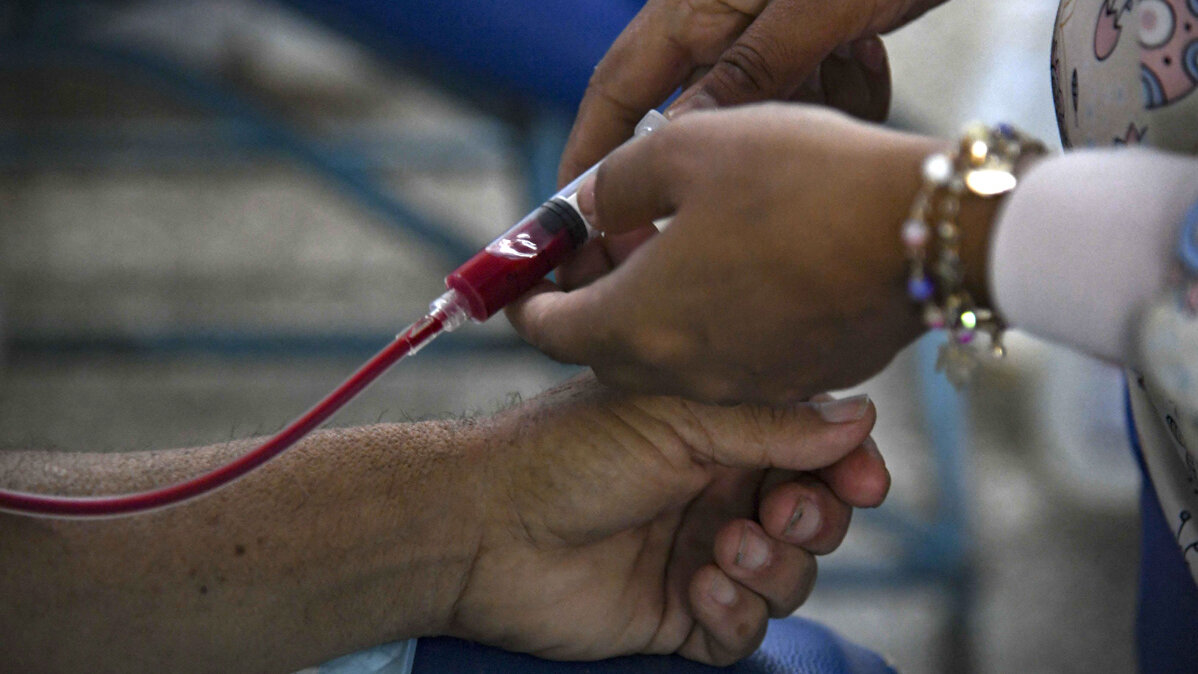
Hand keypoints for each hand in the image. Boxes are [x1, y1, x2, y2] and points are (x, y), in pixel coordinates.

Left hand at [450, 374, 886, 665]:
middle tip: (781, 511)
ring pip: (787, 577)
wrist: (486, 526)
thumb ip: (773, 425)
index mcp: (719, 433)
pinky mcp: (676, 614)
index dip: (848, 468)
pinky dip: (736, 614)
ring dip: (773, 567)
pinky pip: (740, 631)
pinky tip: (702, 589)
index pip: (813, 451)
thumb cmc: (569, 452)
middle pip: (813, 517)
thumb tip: (862, 415)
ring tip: (722, 550)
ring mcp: (699, 554)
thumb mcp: (677, 418)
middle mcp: (716, 493)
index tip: (866, 482)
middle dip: (814, 519)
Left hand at [509, 105, 1000, 403]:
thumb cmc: (800, 180)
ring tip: (679, 250)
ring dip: (658, 313)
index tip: (526, 277)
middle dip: (594, 304)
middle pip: (607, 349)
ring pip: (673, 357)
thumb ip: (615, 184)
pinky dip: (717, 325)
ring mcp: (745, 385)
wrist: (928, 232)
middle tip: (606, 251)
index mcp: (638, 322)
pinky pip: (733, 361)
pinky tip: (745, 272)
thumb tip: (590, 208)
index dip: (527, 299)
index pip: (548, 329)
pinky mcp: (800, 381)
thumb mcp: (686, 149)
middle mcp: (683, 373)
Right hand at [558, 0, 944, 183]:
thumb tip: (673, 143)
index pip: (616, 89)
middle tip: (760, 175)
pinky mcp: (807, 31)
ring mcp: (763, 24)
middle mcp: (717, 15)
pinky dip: (838, 91)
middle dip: (731, 142)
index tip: (578, 216)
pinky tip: (870, 53)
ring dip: (804, 110)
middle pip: (694, 107)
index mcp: (691, 2)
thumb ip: (743, 75)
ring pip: (757, 107)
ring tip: (853, 63)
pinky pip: (801, 91)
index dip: (591, 153)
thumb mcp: (815, 10)